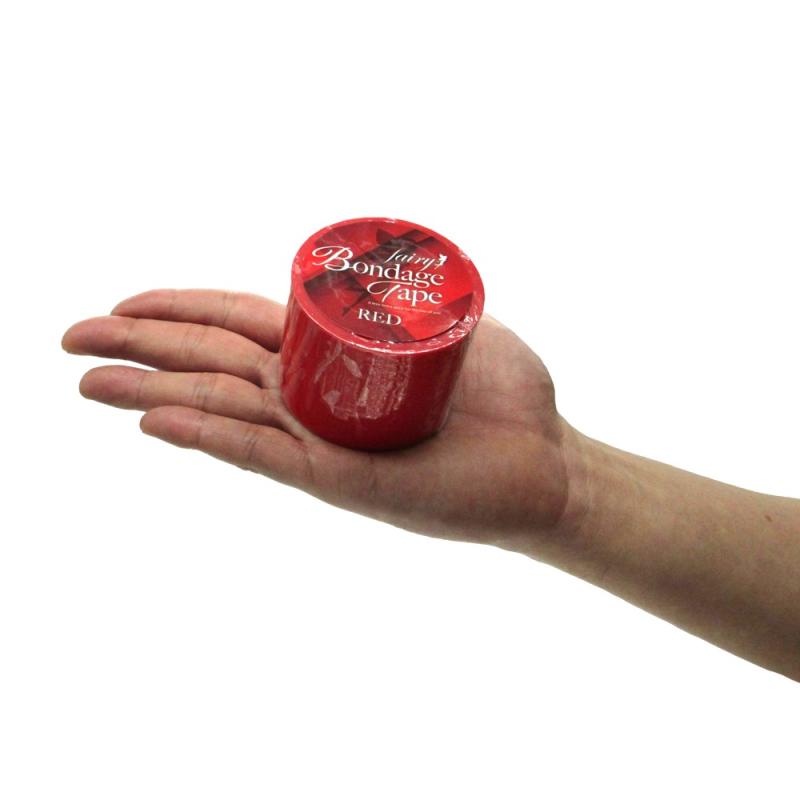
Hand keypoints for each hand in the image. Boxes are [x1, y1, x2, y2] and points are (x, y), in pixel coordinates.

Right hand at [61, 290, 583, 554]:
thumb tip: (384, 267)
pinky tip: (159, 421)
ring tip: (86, 381)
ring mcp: (321, 440)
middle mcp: (313, 399)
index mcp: (331, 358)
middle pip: (212, 362)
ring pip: (222, 409)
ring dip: (151, 393)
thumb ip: (411, 295)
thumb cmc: (504, 396)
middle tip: (70, 338)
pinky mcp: (342, 480)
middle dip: (139, 348)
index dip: (180, 311)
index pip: (239, 325)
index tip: (126, 304)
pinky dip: (211, 437)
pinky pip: (264, 455)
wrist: (545, 462)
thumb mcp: (450, 320)